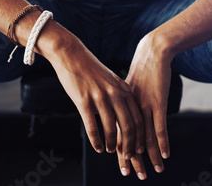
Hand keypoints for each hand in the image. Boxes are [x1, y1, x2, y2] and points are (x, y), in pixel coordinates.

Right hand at [48, 36, 145, 159]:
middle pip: (128, 125)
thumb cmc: (90, 69)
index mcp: (123, 89)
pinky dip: (96, 140)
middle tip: (128, 156)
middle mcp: (114, 94)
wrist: (71, 55)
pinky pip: (92, 126)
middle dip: (130, 144)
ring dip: (112, 143)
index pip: (137, 117)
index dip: (140, 136)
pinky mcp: (84, 101)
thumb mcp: (110, 80)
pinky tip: (97, 148)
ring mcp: (100, 97)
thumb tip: (122, 116)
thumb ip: (118, 96)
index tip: (139, 148)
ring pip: (111, 128)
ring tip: (110, 151)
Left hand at [119, 32, 173, 178]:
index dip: (122, 152)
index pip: (120, 135)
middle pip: (131, 140)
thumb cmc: (142, 68)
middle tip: (135, 176)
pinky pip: (159, 127)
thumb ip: (128, 102)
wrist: (153, 51)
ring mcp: (145, 107)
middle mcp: (132, 110)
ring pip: (145, 137)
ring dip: (149, 157)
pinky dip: (162, 142)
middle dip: (133, 160)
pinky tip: (164, 155)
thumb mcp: (130, 87)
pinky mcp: (158, 103)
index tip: (122, 166)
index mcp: (123, 107)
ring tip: (152, 172)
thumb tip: (125, 113)